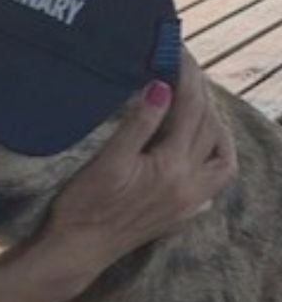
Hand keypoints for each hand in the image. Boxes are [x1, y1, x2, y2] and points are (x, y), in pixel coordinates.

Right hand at [39, 51, 236, 290]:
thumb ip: (140, 122)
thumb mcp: (109, 159)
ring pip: (223, 160)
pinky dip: (212, 163)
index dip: (186, 76)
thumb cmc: (86, 203)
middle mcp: (191, 184)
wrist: (79, 250)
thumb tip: (163, 87)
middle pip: (209, 129)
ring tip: (201, 108)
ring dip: (217, 129)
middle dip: (201, 94)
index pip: (190, 109)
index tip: (179, 51)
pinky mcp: (181, 215)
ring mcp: (189, 202)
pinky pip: (213, 186)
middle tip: (186, 70)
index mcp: (173, 166)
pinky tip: (197, 155)